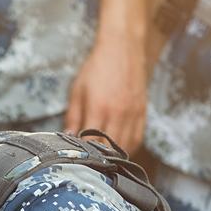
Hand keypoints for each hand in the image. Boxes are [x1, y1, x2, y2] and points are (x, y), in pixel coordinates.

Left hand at [64, 33, 146, 154]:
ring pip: (125, 147)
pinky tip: (119, 151)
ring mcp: (133, 114)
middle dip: (99, 160)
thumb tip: (68, 139)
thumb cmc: (96, 68)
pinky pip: (137, 139)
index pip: (91, 143)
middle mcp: (118, 113)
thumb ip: (73, 117)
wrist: (123, 47)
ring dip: (114, 157)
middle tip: (89, 164)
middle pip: (109, 149)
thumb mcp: (77, 91)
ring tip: (103, 160)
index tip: (77, 159)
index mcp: (99, 108)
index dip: (84, 155)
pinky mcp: (142, 112)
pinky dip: (128, 148)